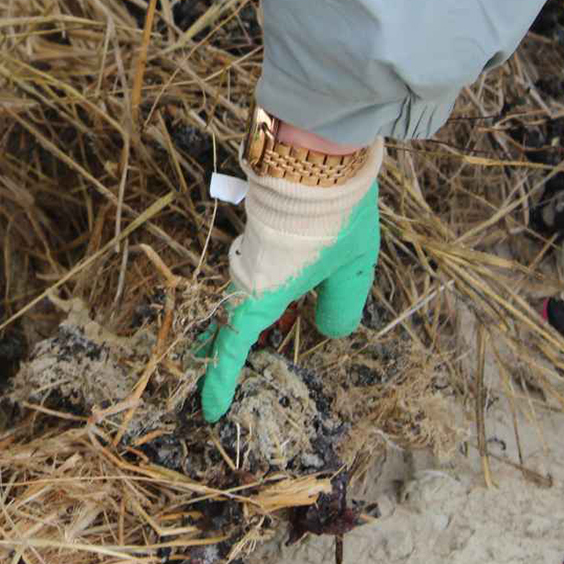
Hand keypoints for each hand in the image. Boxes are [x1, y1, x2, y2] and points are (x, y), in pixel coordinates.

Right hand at [198, 141, 384, 420]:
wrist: (313, 152)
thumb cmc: (333, 216)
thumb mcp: (351, 269)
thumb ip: (341, 306)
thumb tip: (328, 331)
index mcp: (263, 293)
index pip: (235, 347)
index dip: (222, 382)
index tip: (212, 412)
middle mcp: (248, 274)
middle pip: (228, 322)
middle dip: (222, 353)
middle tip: (215, 375)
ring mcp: (250, 249)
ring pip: (240, 295)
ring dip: (241, 321)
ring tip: (248, 340)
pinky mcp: (259, 228)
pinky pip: (252, 273)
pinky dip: (258, 293)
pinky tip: (280, 292)